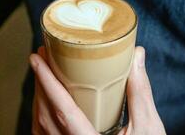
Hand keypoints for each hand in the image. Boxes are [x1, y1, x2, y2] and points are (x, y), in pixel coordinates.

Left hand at [30, 46, 165, 134]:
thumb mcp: (147, 128)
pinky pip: (44, 134)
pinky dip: (41, 114)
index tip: (36, 59)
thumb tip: (136, 57)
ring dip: (39, 97)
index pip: (61, 110)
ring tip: (42, 74)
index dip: (47, 82)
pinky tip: (46, 101)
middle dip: (40, 83)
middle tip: (41, 57)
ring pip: (40, 125)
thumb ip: (140, 93)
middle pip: (45, 114)